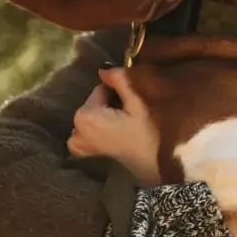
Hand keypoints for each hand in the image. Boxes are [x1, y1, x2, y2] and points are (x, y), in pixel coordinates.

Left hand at [68, 67, 162, 186]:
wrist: (160, 167)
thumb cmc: (150, 133)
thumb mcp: (138, 101)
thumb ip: (119, 80)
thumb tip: (104, 69)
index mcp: (85, 117)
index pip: (99, 88)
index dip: (117, 90)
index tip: (133, 98)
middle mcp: (76, 132)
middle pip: (93, 103)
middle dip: (108, 102)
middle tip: (130, 110)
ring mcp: (80, 146)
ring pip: (90, 117)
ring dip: (104, 114)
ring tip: (125, 120)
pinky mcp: (89, 154)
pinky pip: (88, 132)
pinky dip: (100, 127)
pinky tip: (119, 131)